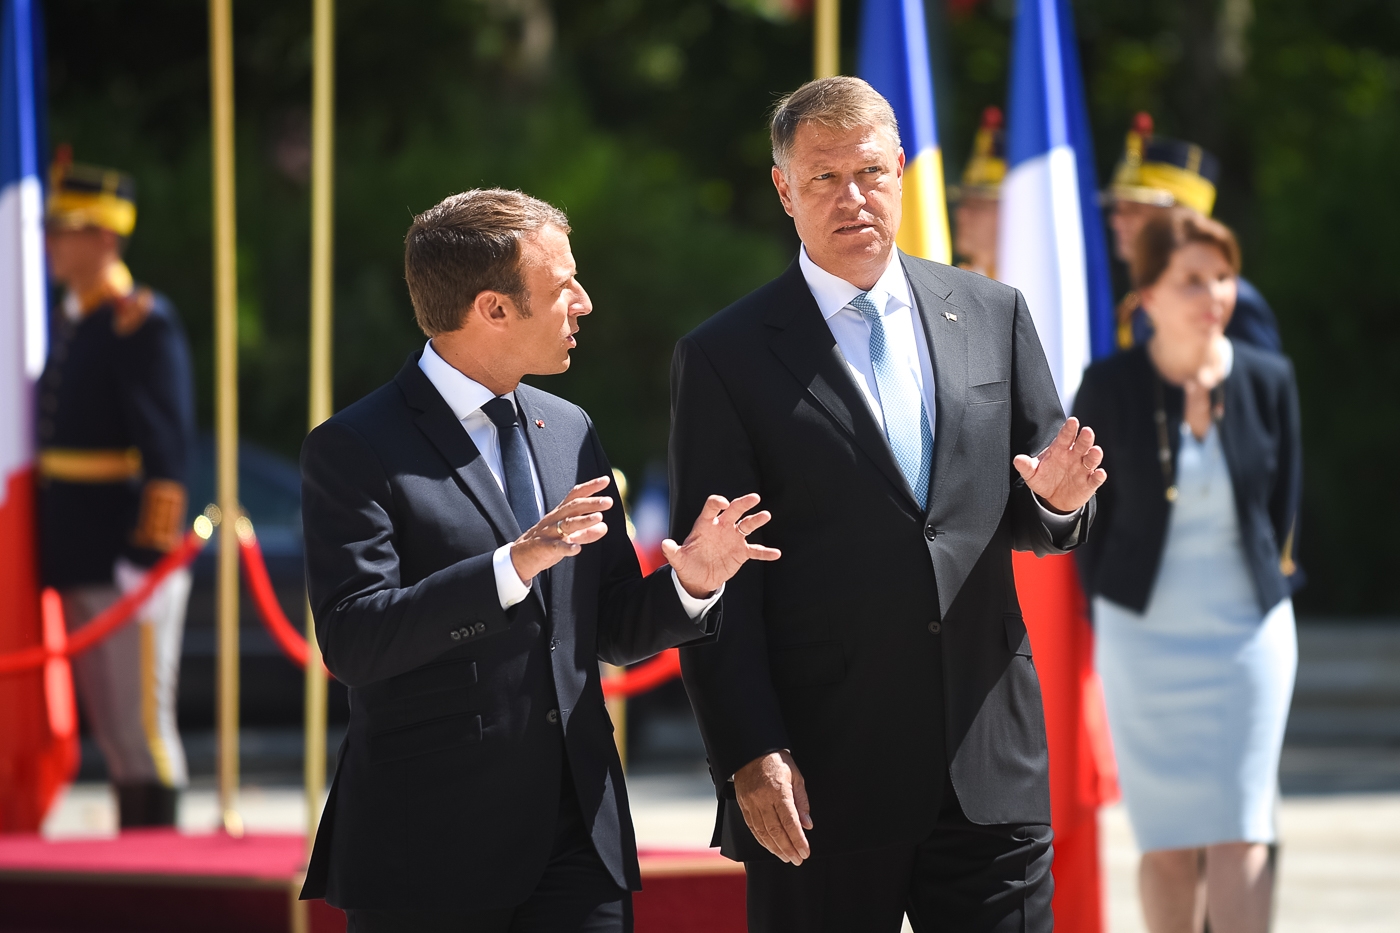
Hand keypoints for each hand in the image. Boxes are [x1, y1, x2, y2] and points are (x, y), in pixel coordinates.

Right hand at [510, 477, 612, 584]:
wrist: (519, 558)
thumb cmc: (546, 543)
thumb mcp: (568, 536)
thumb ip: (586, 531)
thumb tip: (605, 526)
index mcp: (560, 513)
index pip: (575, 496)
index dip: (590, 487)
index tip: (606, 480)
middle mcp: (554, 519)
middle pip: (573, 507)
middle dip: (591, 503)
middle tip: (609, 501)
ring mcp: (548, 533)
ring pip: (566, 524)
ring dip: (583, 521)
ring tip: (599, 518)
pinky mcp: (543, 548)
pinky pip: (556, 547)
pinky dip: (567, 547)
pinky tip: (578, 549)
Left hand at [663, 494, 780, 598]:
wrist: (698, 577)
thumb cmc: (687, 562)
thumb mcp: (678, 558)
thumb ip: (672, 551)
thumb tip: (664, 544)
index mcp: (706, 524)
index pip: (712, 508)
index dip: (717, 503)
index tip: (723, 504)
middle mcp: (722, 527)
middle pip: (734, 511)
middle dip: (743, 504)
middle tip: (754, 498)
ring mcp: (733, 538)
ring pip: (747, 525)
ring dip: (756, 520)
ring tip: (766, 515)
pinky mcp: (741, 552)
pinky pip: (755, 550)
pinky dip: (765, 552)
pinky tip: (776, 553)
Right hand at [734, 750, 811, 864]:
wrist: (751, 750)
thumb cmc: (777, 761)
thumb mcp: (796, 776)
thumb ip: (801, 801)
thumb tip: (807, 824)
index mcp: (779, 790)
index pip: (790, 821)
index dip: (798, 839)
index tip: (806, 852)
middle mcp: (763, 799)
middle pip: (776, 831)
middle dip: (788, 848)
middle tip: (798, 859)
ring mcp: (751, 803)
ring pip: (763, 832)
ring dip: (775, 848)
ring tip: (786, 857)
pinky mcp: (743, 805)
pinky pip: (753, 828)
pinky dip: (762, 840)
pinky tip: (771, 847)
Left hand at [1012, 417, 1106, 512]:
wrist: (1053, 498)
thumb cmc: (1044, 479)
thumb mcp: (1032, 473)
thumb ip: (1026, 466)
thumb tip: (1017, 460)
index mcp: (1060, 449)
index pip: (1065, 436)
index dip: (1069, 429)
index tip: (1072, 421)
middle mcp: (1074, 456)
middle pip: (1081, 445)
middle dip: (1085, 438)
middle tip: (1087, 432)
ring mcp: (1083, 469)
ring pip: (1091, 459)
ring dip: (1094, 455)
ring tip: (1095, 450)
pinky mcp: (1089, 483)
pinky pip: (1095, 479)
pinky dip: (1098, 476)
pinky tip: (1099, 473)